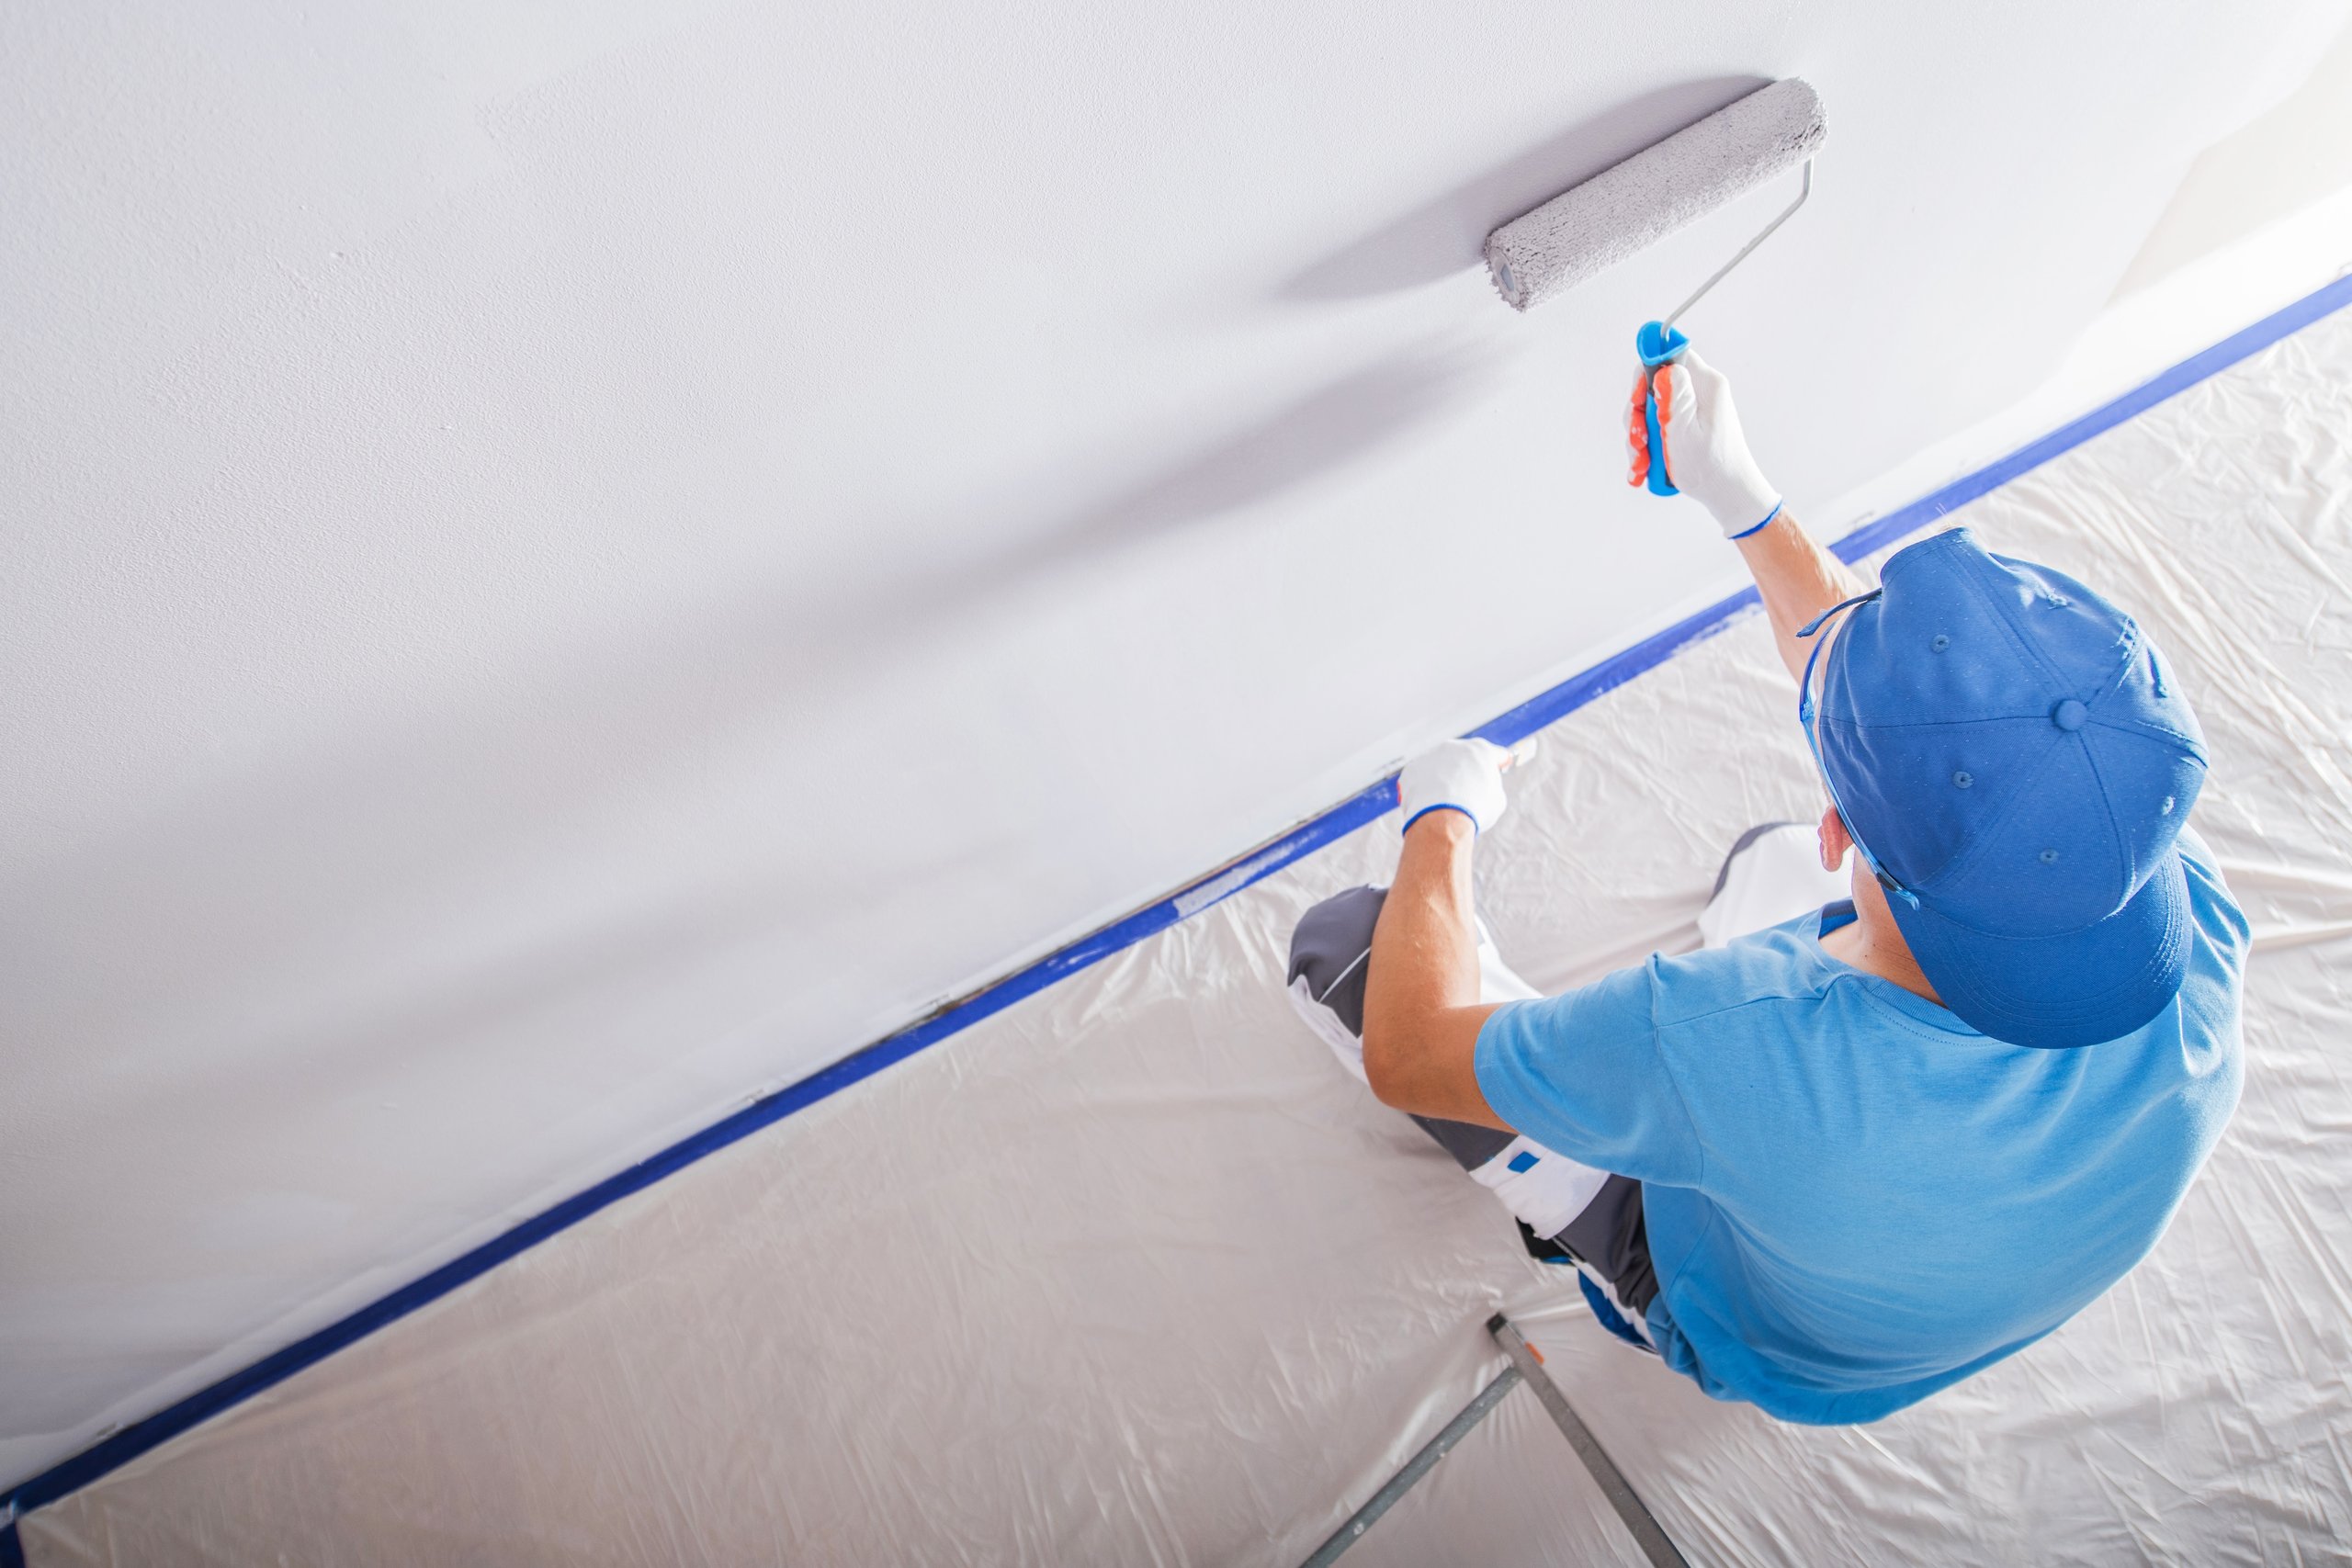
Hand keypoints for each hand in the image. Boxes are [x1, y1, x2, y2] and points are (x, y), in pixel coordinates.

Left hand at [1397, 739, 1511, 834]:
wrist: (1442, 819)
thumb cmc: (1475, 810)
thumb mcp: (1496, 800)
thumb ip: (1490, 786)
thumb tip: (1482, 787)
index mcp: (1481, 750)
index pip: (1497, 754)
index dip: (1500, 763)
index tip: (1499, 769)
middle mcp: (1455, 746)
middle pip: (1465, 758)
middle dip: (1467, 771)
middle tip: (1468, 791)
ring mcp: (1431, 756)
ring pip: (1440, 766)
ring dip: (1443, 778)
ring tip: (1445, 802)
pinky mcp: (1412, 769)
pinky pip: (1421, 777)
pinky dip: (1425, 788)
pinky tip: (1429, 804)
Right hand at [1626, 350, 1782, 538]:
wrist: (1727, 494)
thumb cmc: (1711, 467)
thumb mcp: (1685, 430)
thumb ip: (1673, 395)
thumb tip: (1664, 365)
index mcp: (1705, 385)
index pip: (1669, 357)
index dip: (1646, 374)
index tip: (1636, 400)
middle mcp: (1699, 393)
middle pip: (1653, 389)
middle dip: (1637, 418)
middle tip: (1638, 441)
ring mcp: (1691, 411)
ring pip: (1650, 413)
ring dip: (1639, 439)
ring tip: (1642, 463)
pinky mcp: (1686, 428)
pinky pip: (1657, 430)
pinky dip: (1647, 449)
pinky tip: (1644, 469)